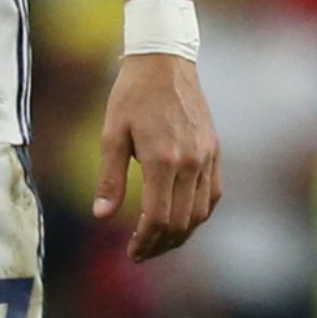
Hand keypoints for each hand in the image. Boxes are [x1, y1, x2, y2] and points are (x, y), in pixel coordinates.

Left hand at [92, 52, 221, 260]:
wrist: (165, 63)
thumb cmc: (130, 96)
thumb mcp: (111, 134)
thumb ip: (109, 177)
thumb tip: (101, 216)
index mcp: (163, 160)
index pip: (158, 217)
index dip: (145, 241)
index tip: (131, 253)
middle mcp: (191, 163)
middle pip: (182, 221)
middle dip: (161, 244)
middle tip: (141, 254)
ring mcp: (207, 158)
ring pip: (201, 212)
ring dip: (181, 234)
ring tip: (158, 242)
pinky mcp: (215, 152)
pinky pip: (213, 195)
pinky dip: (198, 214)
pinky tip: (181, 219)